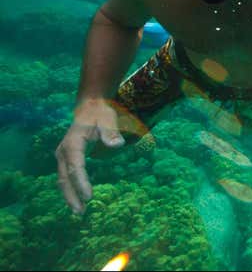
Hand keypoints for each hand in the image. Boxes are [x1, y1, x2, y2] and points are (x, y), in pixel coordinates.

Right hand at [55, 98, 124, 213]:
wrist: (89, 109)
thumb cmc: (100, 115)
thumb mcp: (108, 119)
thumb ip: (111, 132)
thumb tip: (117, 144)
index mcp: (73, 142)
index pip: (76, 166)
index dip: (81, 182)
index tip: (90, 197)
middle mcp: (64, 151)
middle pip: (65, 177)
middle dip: (72, 195)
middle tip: (81, 212)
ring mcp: (63, 156)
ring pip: (63, 180)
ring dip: (70, 196)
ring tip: (79, 212)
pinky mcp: (66, 160)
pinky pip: (67, 178)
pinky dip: (71, 190)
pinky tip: (78, 202)